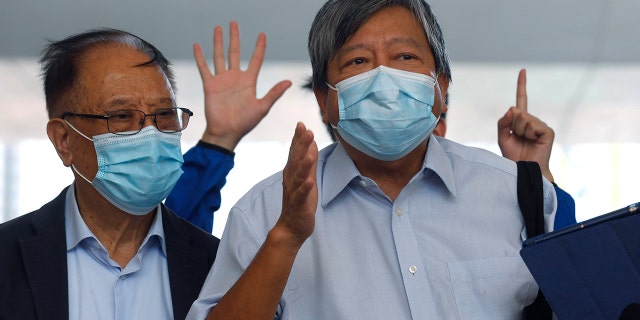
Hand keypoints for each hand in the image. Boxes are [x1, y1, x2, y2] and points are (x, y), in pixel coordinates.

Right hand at [193, 21, 291, 149]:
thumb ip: (274, 93)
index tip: (262, 35)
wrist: (226, 132)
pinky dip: (200, 57)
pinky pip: (204, 68)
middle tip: (234, 23)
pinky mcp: (210, 85)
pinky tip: (197, 45)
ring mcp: (222, 80)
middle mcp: (235, 78)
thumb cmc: (245, 123)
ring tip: (218, 28)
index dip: (260, 47)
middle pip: (236, 52)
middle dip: (235, 38)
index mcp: (249, 81)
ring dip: (218, 42)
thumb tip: (289, 81)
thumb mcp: (263, 107)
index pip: (256, 60)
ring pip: (220, 56)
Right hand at [275, 122, 318, 248]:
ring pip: (298, 176)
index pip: (294, 152)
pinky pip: (301, 195)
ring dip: (304, 163)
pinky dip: (305, 187)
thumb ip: (309, 161)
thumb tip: (311, 143)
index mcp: (292, 172)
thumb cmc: (300, 201)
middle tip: (306, 130)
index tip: (301, 124)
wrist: (291, 227)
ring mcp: (294, 192)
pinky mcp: (299, 204)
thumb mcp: (306, 178)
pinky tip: (310, 181)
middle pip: (296, 160)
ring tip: (309, 151)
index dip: (298, 139)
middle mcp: (291, 180)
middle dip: (301, 145)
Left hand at [497, 69, 554, 181]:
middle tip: (518, 139)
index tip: (523, 70)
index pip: (521, 99)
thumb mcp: (503, 137)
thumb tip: (512, 109)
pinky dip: (528, 134)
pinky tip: (533, 142)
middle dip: (512, 126)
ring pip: (522, 118)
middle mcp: (533, 120)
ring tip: (525, 142)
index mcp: (522, 121)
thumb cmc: (513, 156)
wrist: (523, 170)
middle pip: (516, 112)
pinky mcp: (548, 131)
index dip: (522, 85)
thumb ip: (503, 122)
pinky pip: (532, 125)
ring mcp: (541, 125)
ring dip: (519, 131)